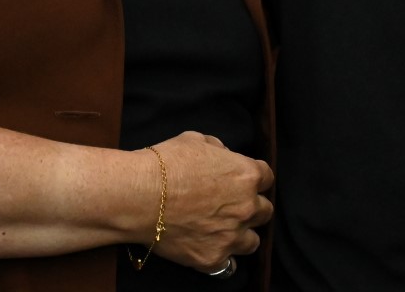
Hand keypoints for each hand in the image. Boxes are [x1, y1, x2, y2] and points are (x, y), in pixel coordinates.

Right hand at [142, 132, 272, 271]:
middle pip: (264, 211)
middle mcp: (245, 207)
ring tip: (223, 231)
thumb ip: (218, 149)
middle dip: (250, 207)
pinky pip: (229, 264)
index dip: (254, 178)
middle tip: (231, 206)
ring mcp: (231, 236)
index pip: (267, 177)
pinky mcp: (213, 258)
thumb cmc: (164, 165)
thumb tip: (222, 156)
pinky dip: (222, 257)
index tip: (242, 182)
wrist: (138, 196)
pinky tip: (210, 247)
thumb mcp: (195, 140)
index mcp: (246, 175)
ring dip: (241, 235)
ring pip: (252, 241)